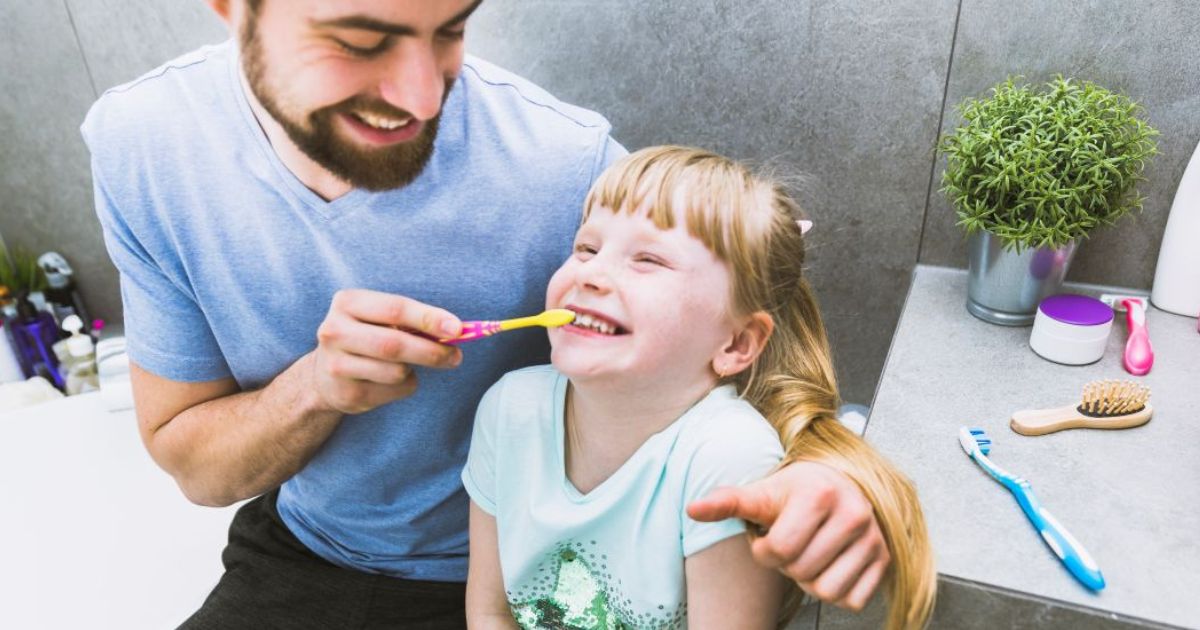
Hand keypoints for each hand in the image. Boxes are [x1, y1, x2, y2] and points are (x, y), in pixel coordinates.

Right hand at [313, 289, 462, 413]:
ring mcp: (336, 364)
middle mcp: (335, 331)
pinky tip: (389, 381)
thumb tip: (456, 331)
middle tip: (456, 356)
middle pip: (395, 344)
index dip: (429, 318)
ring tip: (407, 366)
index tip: (456, 328)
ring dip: (414, 371)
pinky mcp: (345, 393)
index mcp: (348, 303)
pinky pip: (393, 391)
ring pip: (396, 371)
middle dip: (431, 352)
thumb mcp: (380, 319)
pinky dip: (404, 386)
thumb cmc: (366, 338)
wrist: (326, 376)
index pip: (395, 308)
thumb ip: (413, 321)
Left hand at [686, 460, 888, 610]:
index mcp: (819, 494)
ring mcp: (873, 537)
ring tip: (809, 555)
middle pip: (802, 573)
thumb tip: (692, 508)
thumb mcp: (761, 493)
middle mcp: (853, 512)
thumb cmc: (794, 491)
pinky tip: (830, 565)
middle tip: (791, 544)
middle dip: (787, 566)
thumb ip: (727, 502)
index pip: (780, 550)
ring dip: (810, 582)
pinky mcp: (884, 558)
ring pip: (828, 591)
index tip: (768, 537)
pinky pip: (853, 601)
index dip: (765, 552)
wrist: (837, 483)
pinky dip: (836, 592)